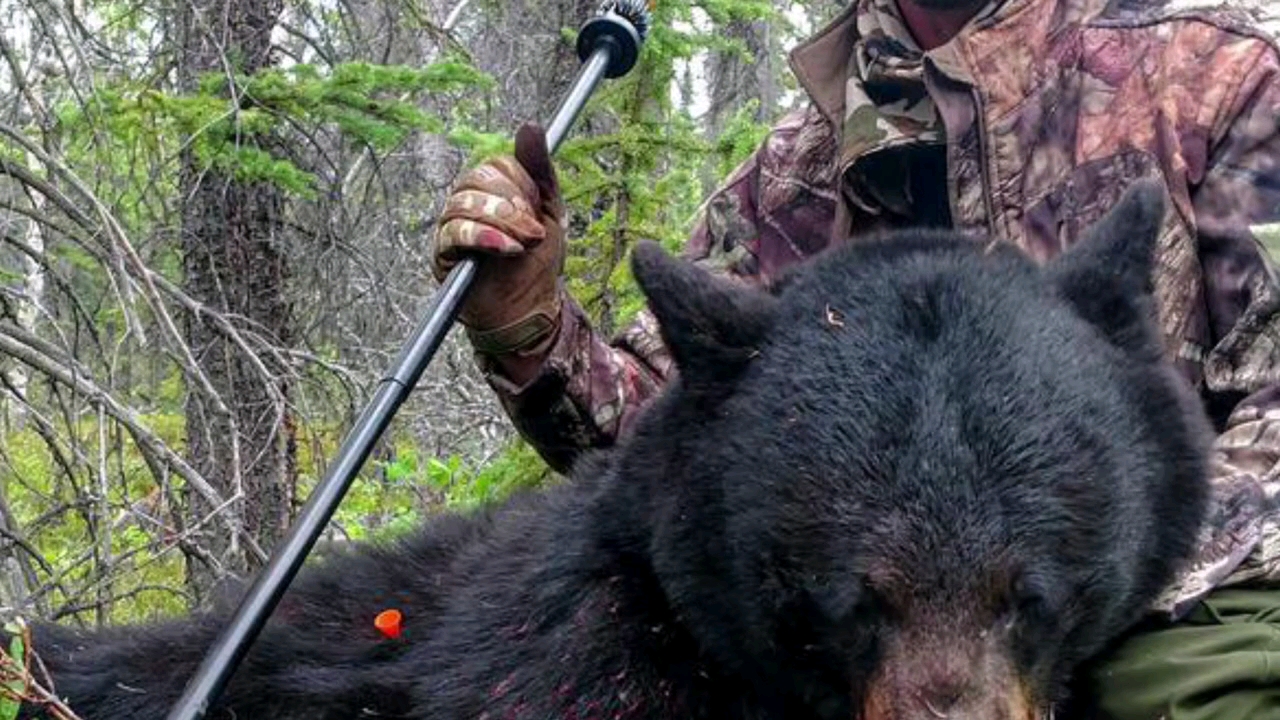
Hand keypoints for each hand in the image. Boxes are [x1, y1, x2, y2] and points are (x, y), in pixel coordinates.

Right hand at [432, 123, 564, 356]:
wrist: (530, 308)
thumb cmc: (537, 262)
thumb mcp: (550, 211)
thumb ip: (540, 171)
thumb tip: (530, 126)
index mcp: (492, 189)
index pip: (496, 164)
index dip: (521, 183)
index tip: (539, 208)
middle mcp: (467, 202)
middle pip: (477, 180)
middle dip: (513, 204)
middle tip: (535, 231)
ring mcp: (452, 226)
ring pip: (464, 204)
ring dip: (502, 223)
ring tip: (525, 244)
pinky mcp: (443, 254)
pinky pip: (454, 233)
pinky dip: (483, 237)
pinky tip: (505, 249)